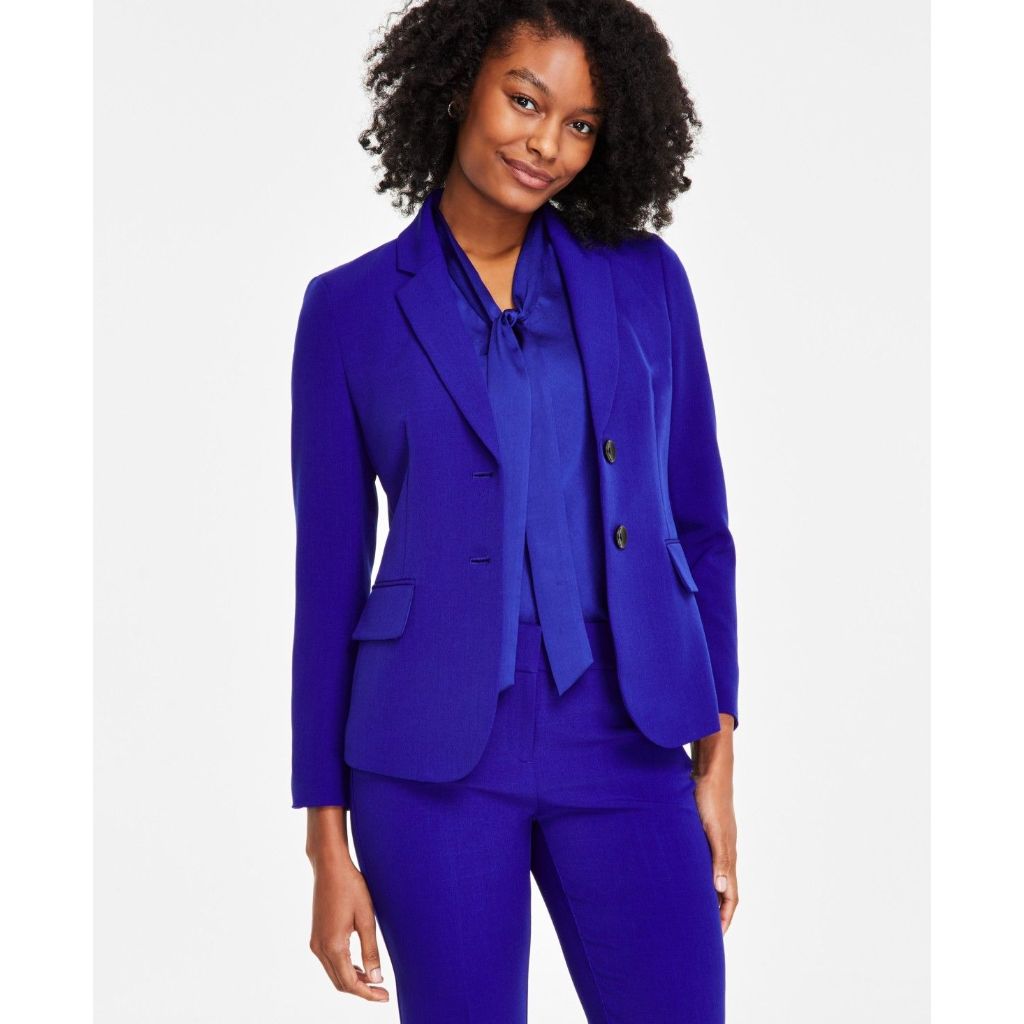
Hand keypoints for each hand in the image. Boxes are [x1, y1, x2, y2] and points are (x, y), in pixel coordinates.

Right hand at [306, 809, 388, 1002]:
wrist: (330, 866)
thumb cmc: (351, 887)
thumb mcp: (366, 918)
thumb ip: (370, 950)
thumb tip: (375, 979)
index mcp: (333, 946)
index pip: (350, 982)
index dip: (368, 994)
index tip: (385, 997)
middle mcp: (320, 948)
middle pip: (340, 982)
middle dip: (361, 990)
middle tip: (382, 992)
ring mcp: (315, 942)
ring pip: (334, 973)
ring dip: (353, 980)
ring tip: (374, 980)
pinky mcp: (317, 936)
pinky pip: (330, 962)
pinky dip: (345, 969)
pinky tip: (359, 965)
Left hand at [692, 714, 738, 933]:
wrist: (711, 769)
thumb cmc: (710, 797)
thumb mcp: (713, 829)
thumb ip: (719, 858)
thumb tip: (722, 890)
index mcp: (729, 854)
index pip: (731, 895)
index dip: (725, 916)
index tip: (718, 936)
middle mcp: (726, 850)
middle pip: (726, 889)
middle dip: (718, 911)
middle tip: (707, 931)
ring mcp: (718, 840)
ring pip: (717, 876)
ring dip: (711, 894)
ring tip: (698, 910)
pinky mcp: (708, 830)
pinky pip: (708, 861)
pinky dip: (703, 875)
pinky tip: (690, 876)